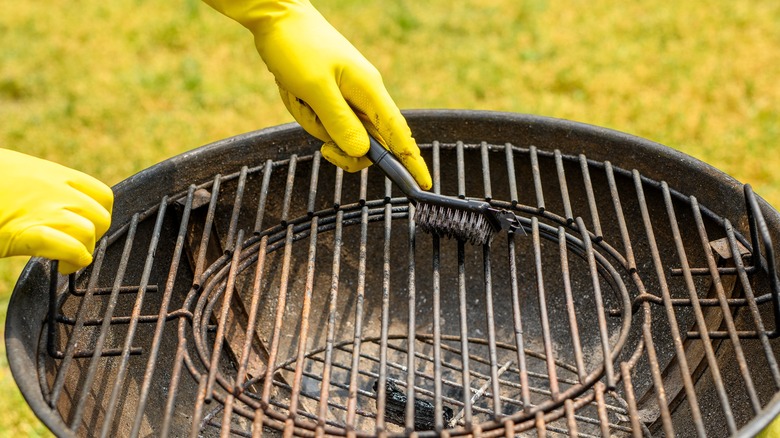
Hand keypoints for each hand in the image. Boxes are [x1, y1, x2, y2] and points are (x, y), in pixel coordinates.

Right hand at [0, 149, 113, 273]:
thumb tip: (43, 198)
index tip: (85, 226)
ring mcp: (43, 210)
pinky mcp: (27, 232)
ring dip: (83, 252)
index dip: (99, 216)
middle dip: (93, 237)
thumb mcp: (17, 173)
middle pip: (100, 217)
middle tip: (74, 247)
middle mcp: (56, 190)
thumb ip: (40, 186)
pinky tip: (62, 267)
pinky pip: (69, 247)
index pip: (102, 195)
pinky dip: (72, 259)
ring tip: (67, 261)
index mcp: (54, 175)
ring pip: (88, 233)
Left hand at [202, 0, 431, 188]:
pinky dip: (306, 113)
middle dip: (339, 146)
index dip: (411, 161)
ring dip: (314, 122)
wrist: (276, 17)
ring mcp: (348, 96)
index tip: (422, 184)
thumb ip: (340, 122)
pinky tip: (295, 93)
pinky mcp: (332, 95)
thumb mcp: (315, 88)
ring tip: (299, 96)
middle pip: (365, 143)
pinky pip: (324, 120)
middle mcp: (364, 95)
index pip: (398, 134)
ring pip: (338, 133)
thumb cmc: (296, 46)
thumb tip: (362, 152)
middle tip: (322, 146)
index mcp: (369, 90)